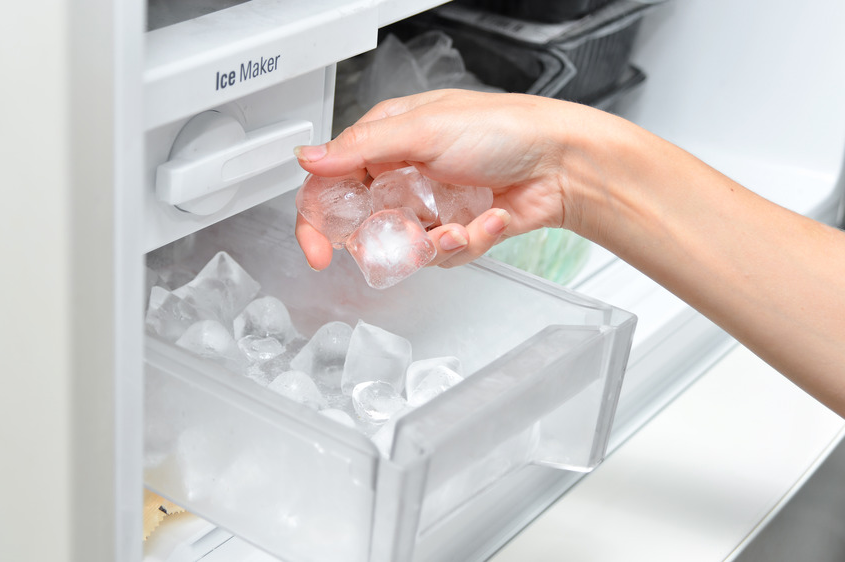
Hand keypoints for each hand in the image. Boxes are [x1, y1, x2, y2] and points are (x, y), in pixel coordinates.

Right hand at [294, 89, 587, 269]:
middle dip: (386, 239)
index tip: (319, 252)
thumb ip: (359, 149)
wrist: (562, 162)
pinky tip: (489, 219)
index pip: (330, 185)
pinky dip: (467, 242)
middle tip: (410, 234)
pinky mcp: (455, 230)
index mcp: (384, 142)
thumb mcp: (422, 131)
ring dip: (434, 243)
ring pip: (403, 249)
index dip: (316, 221)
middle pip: (363, 227)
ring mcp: (427, 206)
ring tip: (460, 224)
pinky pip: (442, 256)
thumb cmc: (502, 129)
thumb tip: (307, 159)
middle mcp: (401, 174)